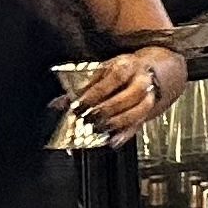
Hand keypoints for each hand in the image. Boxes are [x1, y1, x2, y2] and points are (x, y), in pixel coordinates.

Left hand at [70, 47, 185, 140]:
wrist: (145, 72)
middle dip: (108, 109)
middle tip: (90, 118)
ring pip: (139, 110)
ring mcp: (148, 96)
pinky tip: (113, 141)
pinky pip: (140, 125)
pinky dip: (125, 135)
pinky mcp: (148, 112)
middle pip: (130, 95)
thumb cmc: (118, 72)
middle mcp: (142, 80)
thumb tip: (58, 104)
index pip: (114, 78)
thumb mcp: (101, 73)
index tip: (80, 105)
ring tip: (100, 128)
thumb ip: (82, 88)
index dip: (96, 93)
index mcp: (128, 65)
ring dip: (118, 122)